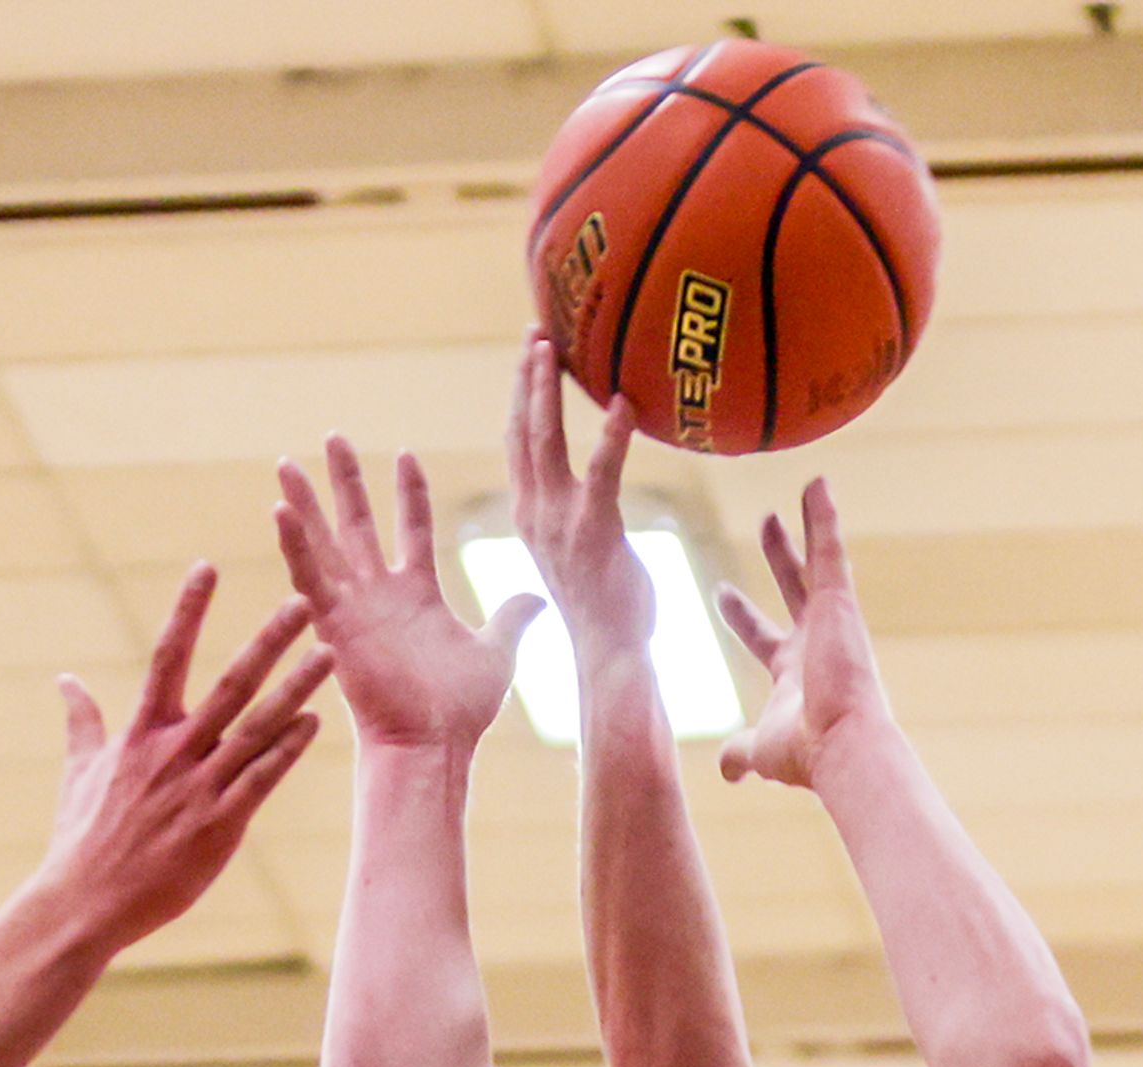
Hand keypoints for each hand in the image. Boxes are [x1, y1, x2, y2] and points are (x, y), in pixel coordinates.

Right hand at [35, 569, 329, 947]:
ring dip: (295, 689)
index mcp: (140, 734)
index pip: (166, 656)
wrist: (84, 904)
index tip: (207, 566)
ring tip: (328, 653)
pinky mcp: (219, 826)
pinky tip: (314, 723)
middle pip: (228, 683)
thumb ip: (82, 720)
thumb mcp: (78, 772)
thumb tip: (64, 679)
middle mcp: (173, 752)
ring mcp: (198, 789)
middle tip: (302, 601)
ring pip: (256, 727)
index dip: (187, 611)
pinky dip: (288, 751)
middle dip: (267, 641)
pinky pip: (260, 780)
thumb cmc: (80, 838)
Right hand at [275, 438, 543, 752]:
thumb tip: (539, 598)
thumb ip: (511, 618)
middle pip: (357, 524)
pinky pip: (309, 578)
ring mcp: (354, 608)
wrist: (432, 745)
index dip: (409, 492)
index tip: (405, 453)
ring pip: (323, 543)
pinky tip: (278, 510)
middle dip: (345, 481)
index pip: (412, 526)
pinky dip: (293, 545)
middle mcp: (379, 595)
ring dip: (304, 504)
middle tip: (333, 437)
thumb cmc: (461, 710)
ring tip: (286, 464)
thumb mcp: (497, 652)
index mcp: (416, 594)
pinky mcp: (335, 626)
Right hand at [506, 331, 654, 670]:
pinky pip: (602, 472)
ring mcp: (561, 521)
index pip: (519, 444)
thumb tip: (595, 492)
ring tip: (551, 348)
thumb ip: (579, 517)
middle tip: (535, 332)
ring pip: (545, 442)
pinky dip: (610, 436)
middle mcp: (536, 513)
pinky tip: (623, 402)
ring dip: (545, 392)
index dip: (521, 397)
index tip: (530, 356)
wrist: (609, 657)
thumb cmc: (606, 611)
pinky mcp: (595, 531)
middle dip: (526, 379)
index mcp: (531, 516)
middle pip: (523, 432)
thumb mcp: (581, 555)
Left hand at [716, 479, 893, 791]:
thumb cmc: (806, 754)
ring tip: (807, 488)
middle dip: (779, 555)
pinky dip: (823, 517)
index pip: (762, 636)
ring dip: (810, 525)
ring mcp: (830, 620)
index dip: (741, 615)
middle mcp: (814, 640)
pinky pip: (830, 550)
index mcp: (792, 672)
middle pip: (792, 587)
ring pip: (818, 560)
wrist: (842, 747)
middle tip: (764, 522)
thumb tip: (727, 770)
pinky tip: (816, 484)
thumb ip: (741, 752)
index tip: (721, 592)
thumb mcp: (761, 750)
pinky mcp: (840, 604)